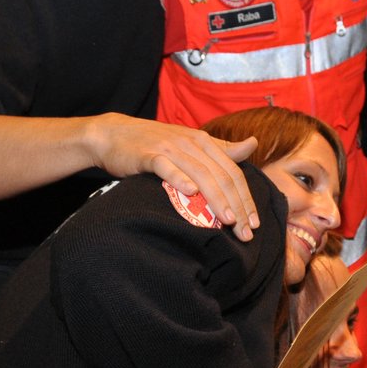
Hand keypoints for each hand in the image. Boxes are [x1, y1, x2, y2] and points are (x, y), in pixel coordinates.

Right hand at [84, 114, 259, 240]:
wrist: (112, 135)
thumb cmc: (154, 143)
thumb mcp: (190, 142)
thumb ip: (221, 147)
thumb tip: (252, 144)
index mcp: (204, 141)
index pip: (233, 172)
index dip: (246, 198)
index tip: (254, 223)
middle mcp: (191, 142)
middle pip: (221, 176)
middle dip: (236, 205)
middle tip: (244, 232)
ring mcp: (169, 148)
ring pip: (200, 174)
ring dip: (216, 198)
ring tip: (227, 221)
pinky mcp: (147, 155)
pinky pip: (166, 167)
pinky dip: (179, 179)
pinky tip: (190, 194)